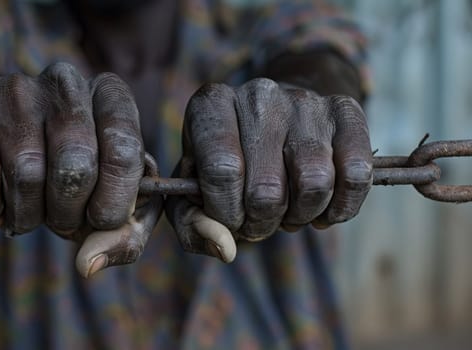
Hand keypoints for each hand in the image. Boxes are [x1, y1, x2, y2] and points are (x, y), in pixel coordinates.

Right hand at [0, 63, 161, 276]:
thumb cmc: (65, 169)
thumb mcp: (106, 196)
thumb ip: (123, 234)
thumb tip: (88, 263)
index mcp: (109, 95)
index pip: (123, 151)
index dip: (114, 201)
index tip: (101, 221)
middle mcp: (65, 82)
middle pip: (74, 167)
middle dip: (68, 214)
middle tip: (60, 220)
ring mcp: (15, 89)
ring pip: (26, 175)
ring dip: (27, 216)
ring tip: (26, 212)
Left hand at [166, 78, 372, 261]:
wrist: (272, 124)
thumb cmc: (226, 165)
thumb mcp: (194, 193)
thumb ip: (192, 223)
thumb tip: (224, 248)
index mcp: (211, 106)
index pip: (223, 171)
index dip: (227, 212)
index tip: (229, 218)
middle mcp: (258, 95)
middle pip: (267, 188)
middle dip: (262, 222)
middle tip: (259, 219)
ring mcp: (304, 100)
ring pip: (314, 183)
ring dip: (301, 217)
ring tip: (288, 212)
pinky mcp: (346, 111)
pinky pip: (356, 174)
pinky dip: (341, 208)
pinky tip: (323, 209)